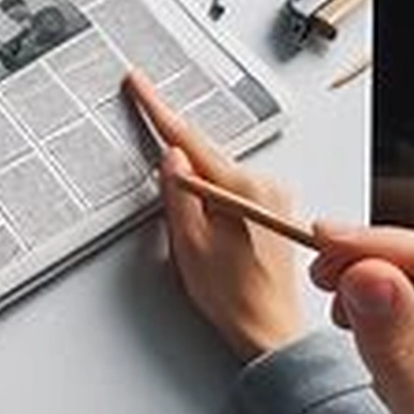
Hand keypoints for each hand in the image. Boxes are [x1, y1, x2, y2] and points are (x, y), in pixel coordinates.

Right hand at [123, 69, 303, 358]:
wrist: (269, 329)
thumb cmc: (231, 294)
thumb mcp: (187, 244)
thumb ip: (176, 192)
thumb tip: (170, 155)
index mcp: (239, 187)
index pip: (188, 139)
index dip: (157, 109)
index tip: (138, 84)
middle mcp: (262, 184)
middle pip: (205, 158)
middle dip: (179, 170)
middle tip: (171, 211)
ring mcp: (272, 195)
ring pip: (218, 176)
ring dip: (199, 192)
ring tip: (198, 241)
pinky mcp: (274, 208)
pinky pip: (233, 190)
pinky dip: (215, 202)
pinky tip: (214, 236)